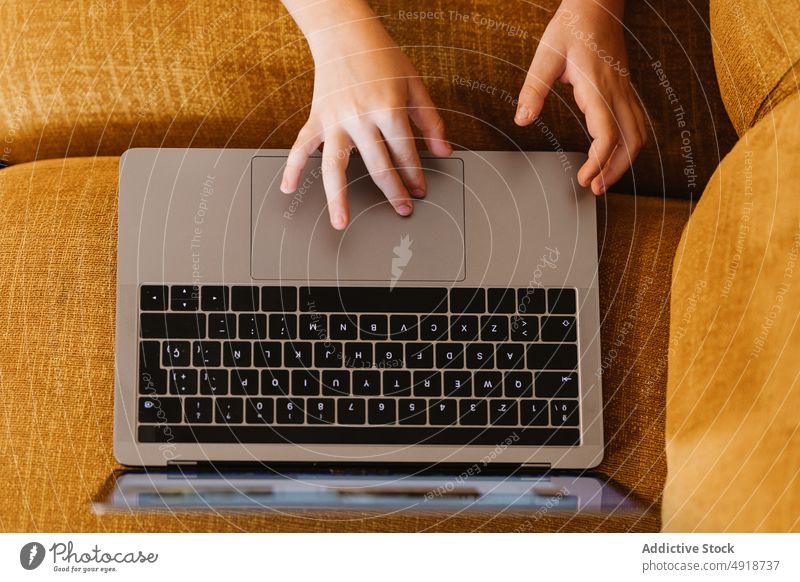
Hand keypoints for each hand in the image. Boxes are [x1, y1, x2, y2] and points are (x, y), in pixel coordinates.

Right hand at [280, 1, 450, 229]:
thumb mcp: (414, 84)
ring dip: (338, 198)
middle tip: (403, 209)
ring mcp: (335, 120)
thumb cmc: (382, 57)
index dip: (416, 175)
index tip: (420, 190)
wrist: (345, 32)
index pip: (405, 153)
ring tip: (341, 223)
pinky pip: (302, 146)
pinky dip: (292, 168)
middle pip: (378, 166)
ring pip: (335, 167)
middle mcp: (360, 118)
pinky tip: (288, 188)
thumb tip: (443, 151)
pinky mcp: (317, 118)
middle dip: (393, 192)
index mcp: (388, 109)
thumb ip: (430, 120)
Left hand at [515, 0, 645, 194]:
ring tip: (604, 179)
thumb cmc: (572, 27)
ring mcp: (624, 91)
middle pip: (631, 141)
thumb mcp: (545, 56)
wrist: (597, 5)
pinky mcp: (624, 90)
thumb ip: (533, 89)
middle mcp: (616, 92)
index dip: (599, 161)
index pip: (607, 134)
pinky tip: (615, 155)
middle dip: (616, 170)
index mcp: (597, 87)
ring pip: (638, 134)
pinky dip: (629, 145)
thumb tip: (522, 120)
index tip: (585, 178)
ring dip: (625, 160)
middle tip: (595, 189)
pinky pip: (636, 123)